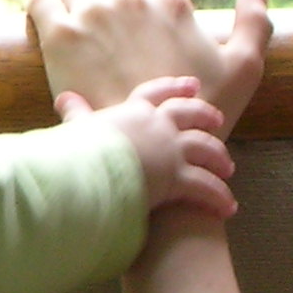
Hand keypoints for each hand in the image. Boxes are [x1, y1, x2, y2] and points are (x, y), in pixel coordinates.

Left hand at [32, 0, 273, 127]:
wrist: (149, 149)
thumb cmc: (198, 114)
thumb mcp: (244, 69)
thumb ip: (255, 24)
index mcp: (170, 1)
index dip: (135, 18)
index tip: (130, 47)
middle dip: (105, 15)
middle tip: (103, 54)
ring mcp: (94, 13)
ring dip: (74, 12)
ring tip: (77, 48)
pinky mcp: (61, 34)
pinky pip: (41, 3)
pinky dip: (42, 12)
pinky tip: (48, 37)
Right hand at [74, 76, 236, 219]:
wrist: (87, 172)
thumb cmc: (78, 149)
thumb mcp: (77, 126)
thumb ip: (76, 113)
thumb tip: (65, 98)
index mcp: (134, 112)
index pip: (157, 94)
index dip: (175, 88)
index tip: (192, 85)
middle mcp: (159, 126)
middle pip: (191, 115)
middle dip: (206, 116)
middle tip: (218, 120)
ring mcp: (171, 151)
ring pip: (205, 148)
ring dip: (219, 158)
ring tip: (228, 167)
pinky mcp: (177, 178)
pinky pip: (205, 187)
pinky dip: (219, 197)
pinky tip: (228, 207)